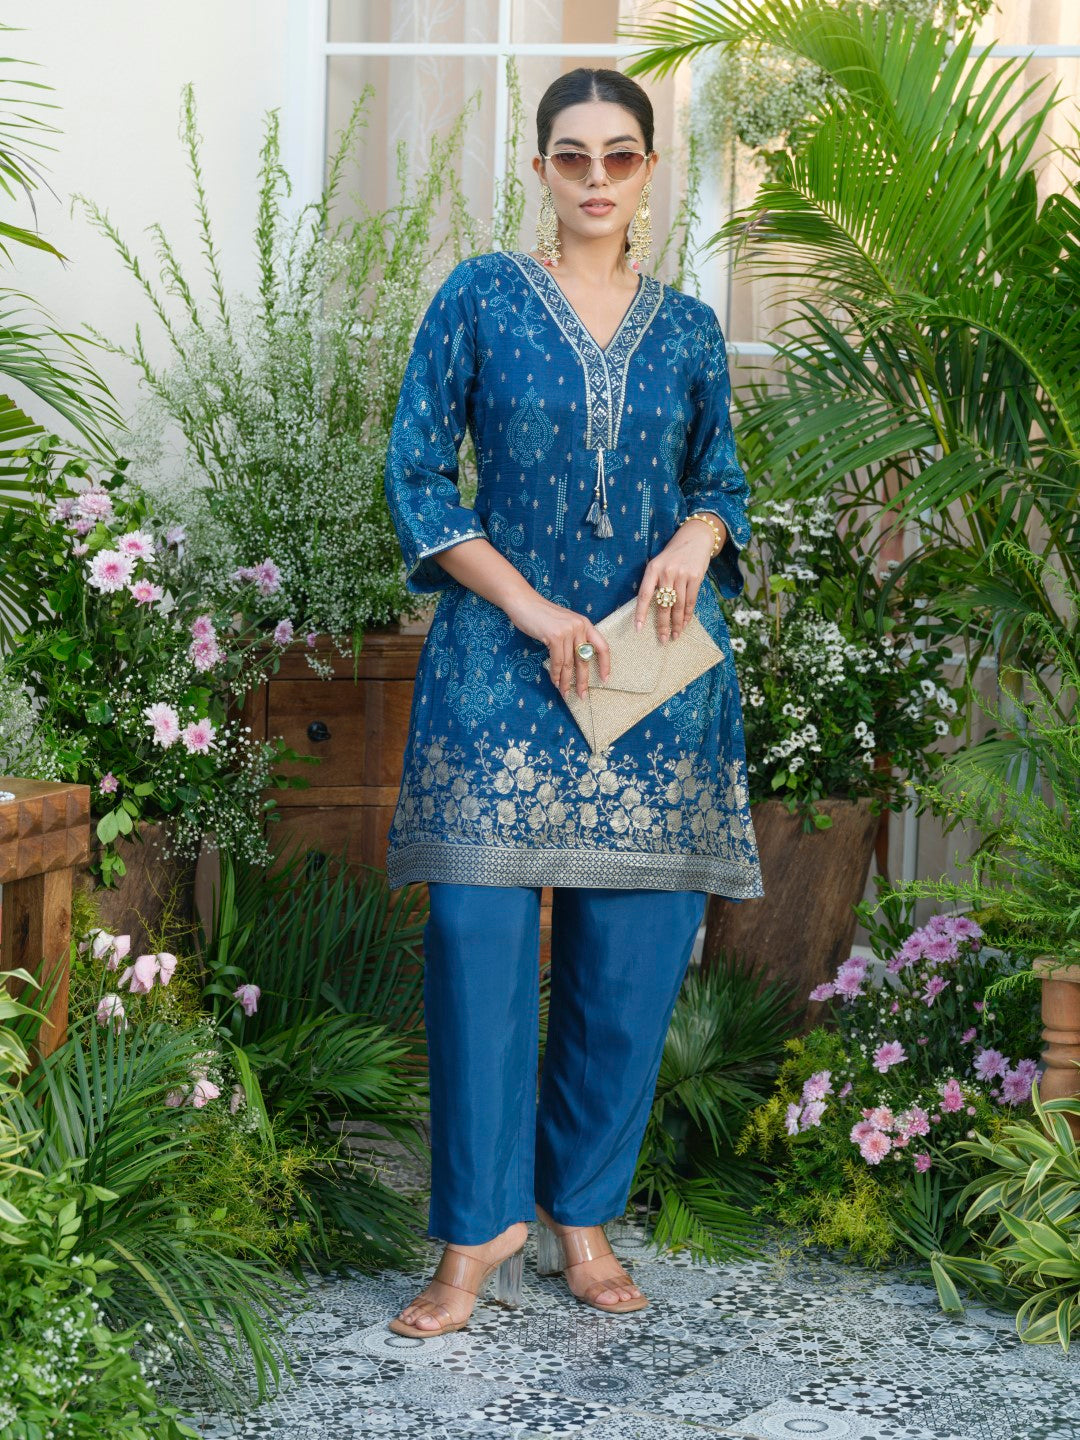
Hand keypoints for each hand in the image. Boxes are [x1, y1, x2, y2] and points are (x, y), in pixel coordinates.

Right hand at [506, 594, 610, 700]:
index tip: (604, 680)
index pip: (602, 647)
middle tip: (582, 695)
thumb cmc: (542, 615)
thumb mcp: (564, 624)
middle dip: (583, 680)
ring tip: (565, 693)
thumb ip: (572, 639)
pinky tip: (555, 681)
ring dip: (566, 681)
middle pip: (584, 659)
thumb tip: (576, 664)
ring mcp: (568, 631)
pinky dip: (555, 674)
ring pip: (569, 663)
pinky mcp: (555, 636)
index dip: (605, 665)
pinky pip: (557, 661)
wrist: (524, 602)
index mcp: (585, 624)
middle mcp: (579, 626)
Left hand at [634, 518, 721, 642]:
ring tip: (675, 635)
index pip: (644, 595)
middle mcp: (666, 572)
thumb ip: (653, 582)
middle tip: (662, 639)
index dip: (641, 613)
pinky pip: (690, 601)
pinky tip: (685, 624)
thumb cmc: (672, 555)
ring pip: (678, 606)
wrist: (694, 539)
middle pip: (663, 605)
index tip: (639, 628)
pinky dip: (688, 615)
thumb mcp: (658, 564)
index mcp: (652, 569)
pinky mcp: (696, 577)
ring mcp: (682, 575)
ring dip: (677, 624)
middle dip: (663, 625)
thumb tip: (648, 609)